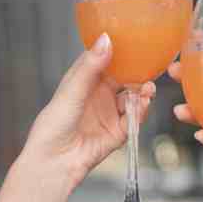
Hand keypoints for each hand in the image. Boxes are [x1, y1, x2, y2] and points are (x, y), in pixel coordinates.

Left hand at [20, 35, 155, 188]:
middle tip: (149, 68)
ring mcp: (109, 114)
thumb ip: (91, 66)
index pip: (107, 60)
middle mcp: (99, 96)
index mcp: (85, 81)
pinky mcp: (117, 133)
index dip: (121, 51)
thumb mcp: (72, 89)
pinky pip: (134, 119)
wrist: (54, 162)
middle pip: (125, 78)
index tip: (136, 40)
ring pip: (133, 98)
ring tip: (147, 90)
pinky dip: (141, 112)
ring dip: (143, 93)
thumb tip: (106, 39)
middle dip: (139, 73)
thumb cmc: (53, 125)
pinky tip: (143, 105)